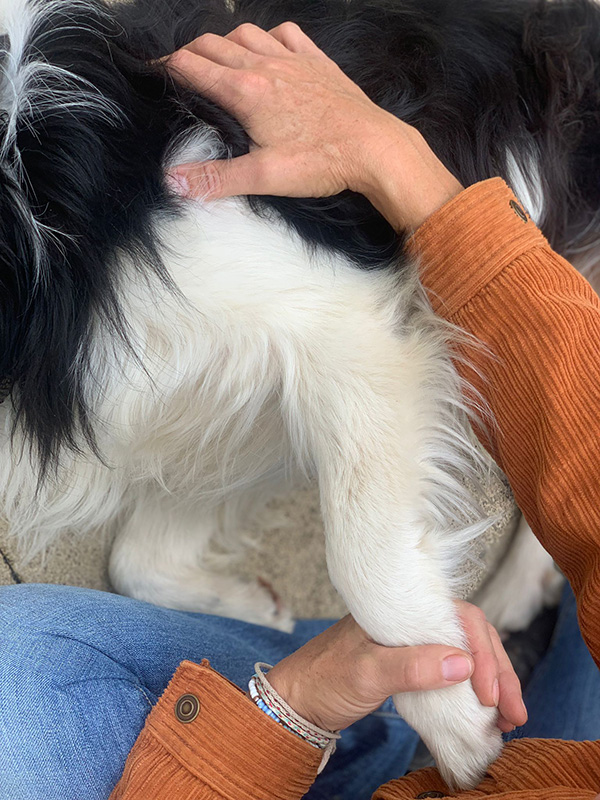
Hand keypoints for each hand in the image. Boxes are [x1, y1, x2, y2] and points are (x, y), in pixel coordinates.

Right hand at [166, 22, 462, 229]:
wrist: (374, 147)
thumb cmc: (321, 162)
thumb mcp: (265, 176)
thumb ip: (217, 178)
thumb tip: (174, 182)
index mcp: (247, 91)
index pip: (193, 67)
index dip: (167, 67)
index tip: (153, 74)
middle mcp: (266, 66)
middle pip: (213, 45)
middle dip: (190, 53)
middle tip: (180, 71)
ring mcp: (294, 60)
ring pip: (246, 33)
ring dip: (225, 42)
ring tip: (218, 60)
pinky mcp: (318, 62)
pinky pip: (286, 33)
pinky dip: (268, 36)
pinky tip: (268, 50)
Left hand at [267, 601, 526, 732]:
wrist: (298, 698)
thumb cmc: (325, 677)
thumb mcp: (367, 673)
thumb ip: (411, 667)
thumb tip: (463, 665)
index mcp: (404, 609)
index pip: (461, 619)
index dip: (483, 653)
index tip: (490, 693)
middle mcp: (414, 621)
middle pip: (472, 636)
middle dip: (499, 672)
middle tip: (514, 712)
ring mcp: (414, 643)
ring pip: (467, 654)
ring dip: (493, 683)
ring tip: (510, 718)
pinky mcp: (412, 665)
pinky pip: (453, 672)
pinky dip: (474, 692)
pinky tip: (486, 713)